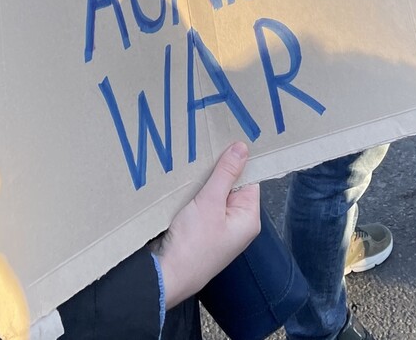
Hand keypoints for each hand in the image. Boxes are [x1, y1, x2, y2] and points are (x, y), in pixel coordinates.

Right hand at [156, 142, 260, 308]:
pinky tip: (184, 182)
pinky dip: (193, 193)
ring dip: (203, 181)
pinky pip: (201, 203)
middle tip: (204, 149)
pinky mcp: (201, 229)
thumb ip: (226, 173)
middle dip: (217, 170)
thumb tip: (242, 148)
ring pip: (214, 193)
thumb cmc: (193, 245)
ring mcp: (218, 227)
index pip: (249, 179)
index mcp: (248, 218)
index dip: (237, 161)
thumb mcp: (211, 202)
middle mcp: (236, 223)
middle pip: (231, 184)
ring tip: (192, 165)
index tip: (225, 140)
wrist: (166, 275)